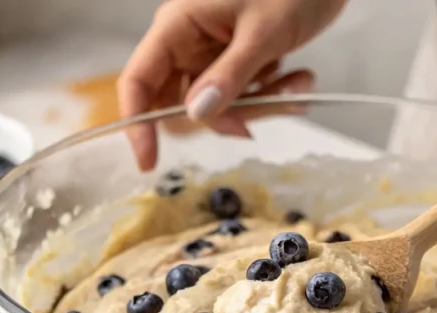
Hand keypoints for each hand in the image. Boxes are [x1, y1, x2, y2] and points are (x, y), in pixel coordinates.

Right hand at [119, 0, 347, 170]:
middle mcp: (188, 40)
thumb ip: (230, 76)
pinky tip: (298, 77)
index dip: (138, 123)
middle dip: (225, 116)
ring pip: (219, 106)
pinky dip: (273, 95)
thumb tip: (196, 114)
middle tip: (260, 116)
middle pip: (182, 103)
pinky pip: (243, 96)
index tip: (149, 162)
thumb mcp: (264, 33)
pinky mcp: (236, 61)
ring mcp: (212, 52)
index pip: (139, 80)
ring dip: (261, 104)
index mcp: (179, 25)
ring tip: (298, 83)